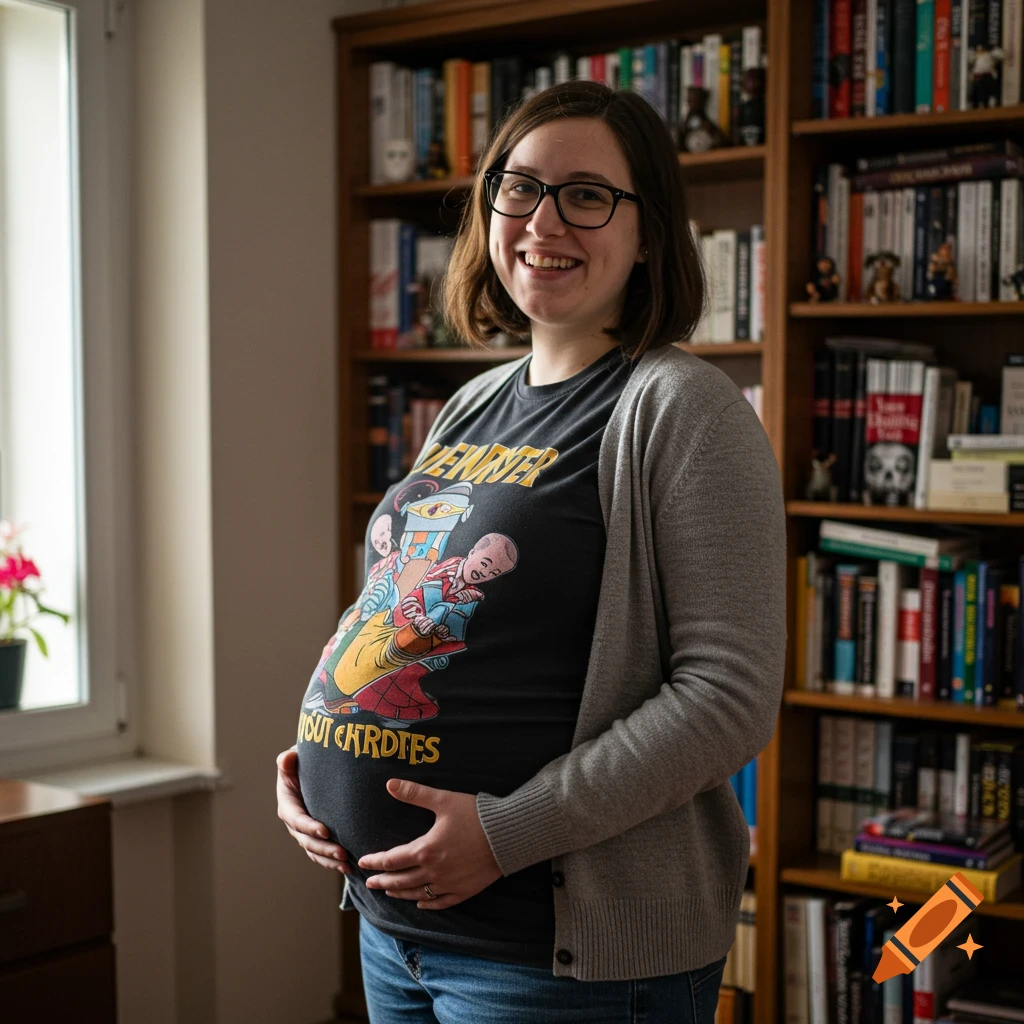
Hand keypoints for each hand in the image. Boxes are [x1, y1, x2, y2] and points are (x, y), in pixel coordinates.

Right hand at [276, 747, 351, 874]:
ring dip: (329, 859)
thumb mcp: (295, 759)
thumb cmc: (305, 762)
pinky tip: (348, 868)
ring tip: (347, 863)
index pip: (296, 819)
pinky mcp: (316, 838)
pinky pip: (322, 855)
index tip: (325, 831)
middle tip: (343, 852)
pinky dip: (333, 862)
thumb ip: (289, 761)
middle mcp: (294, 822)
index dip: (309, 827)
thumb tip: (286, 758)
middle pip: (307, 841)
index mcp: (288, 804)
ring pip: (315, 852)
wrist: (314, 770)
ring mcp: (305, 833)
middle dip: (324, 848)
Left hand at [358, 780, 501, 909]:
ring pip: (418, 893)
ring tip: (390, 892)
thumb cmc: (476, 815)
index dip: (376, 862)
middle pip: (401, 880)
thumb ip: (415, 794)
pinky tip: (421, 903)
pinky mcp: (465, 890)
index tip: (363, 862)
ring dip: (401, 893)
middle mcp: (434, 871)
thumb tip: (389, 784)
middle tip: (370, 883)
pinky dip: (428, 903)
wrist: (507, 834)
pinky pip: (441, 902)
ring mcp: (449, 884)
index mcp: (426, 850)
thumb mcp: (443, 800)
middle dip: (383, 881)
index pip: (392, 860)